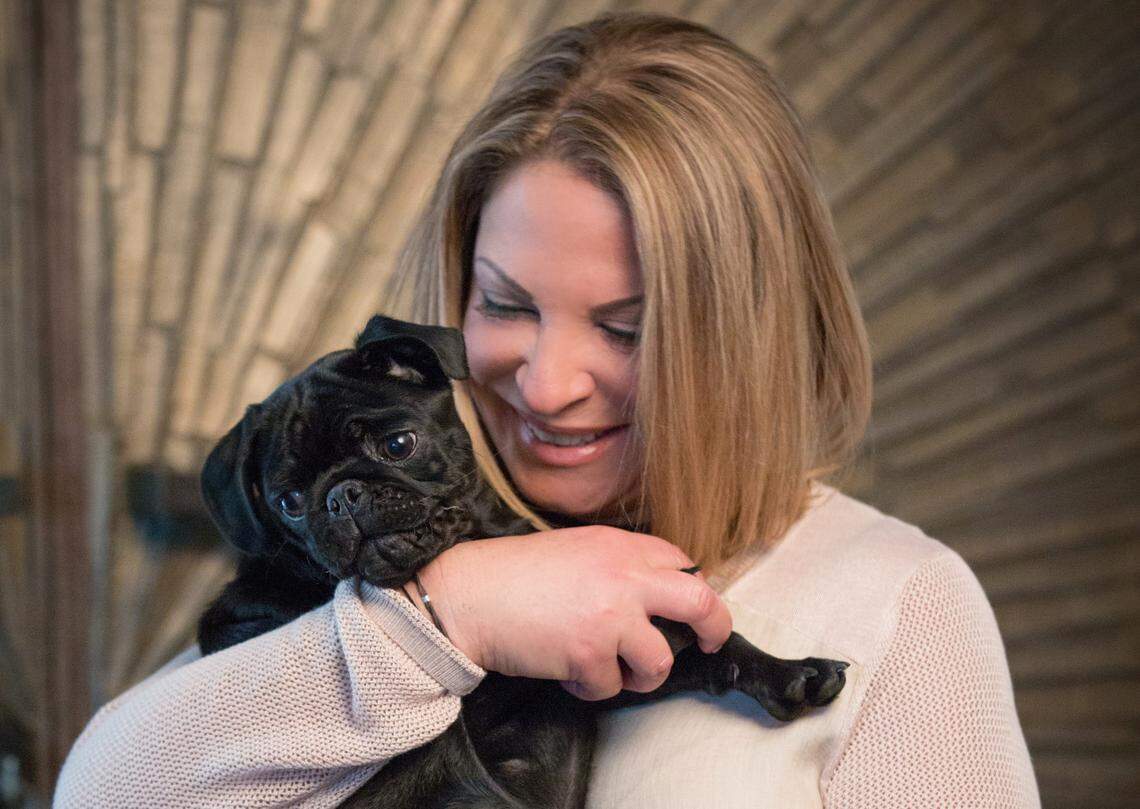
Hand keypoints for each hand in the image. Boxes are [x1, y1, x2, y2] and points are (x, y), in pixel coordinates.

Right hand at [415, 526, 731, 700]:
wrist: (469, 594)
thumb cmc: (515, 574)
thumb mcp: (575, 549)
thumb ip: (617, 564)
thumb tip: (654, 593)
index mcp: (620, 546)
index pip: (681, 563)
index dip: (688, 588)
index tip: (686, 608)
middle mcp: (624, 576)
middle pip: (700, 602)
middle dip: (716, 627)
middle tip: (709, 643)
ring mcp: (610, 615)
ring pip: (661, 660)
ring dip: (642, 675)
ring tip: (615, 671)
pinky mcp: (589, 651)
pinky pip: (610, 686)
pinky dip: (591, 687)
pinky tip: (569, 673)